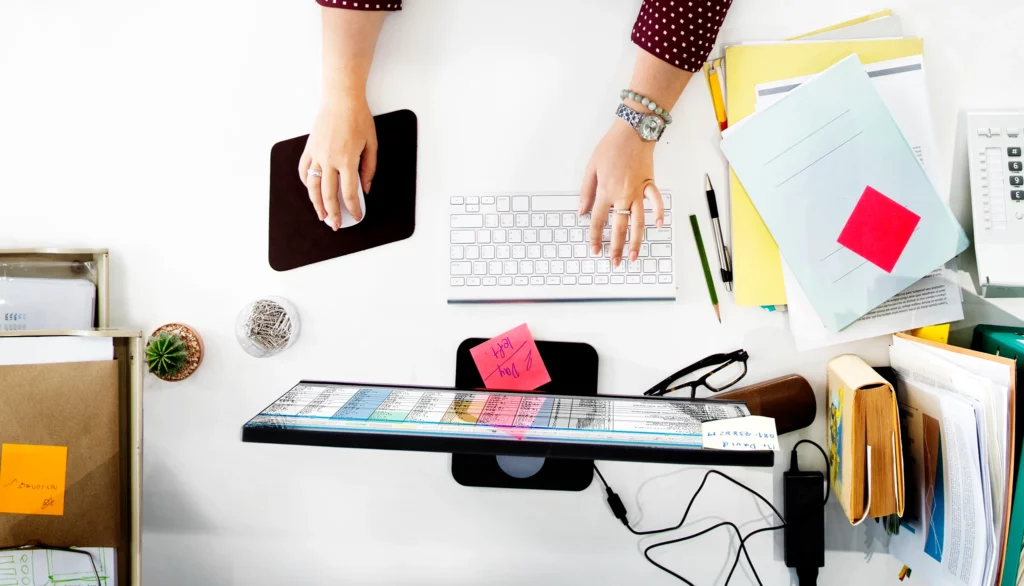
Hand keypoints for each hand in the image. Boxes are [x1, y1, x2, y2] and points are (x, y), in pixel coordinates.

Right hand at [298, 96, 376, 229]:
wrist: (341, 99)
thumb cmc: (358, 118)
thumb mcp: (372, 144)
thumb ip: (369, 168)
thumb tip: (365, 188)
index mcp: (347, 160)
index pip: (349, 193)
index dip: (354, 208)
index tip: (357, 216)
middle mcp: (329, 159)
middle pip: (329, 195)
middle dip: (333, 213)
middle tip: (336, 225)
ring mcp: (317, 154)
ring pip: (313, 186)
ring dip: (316, 204)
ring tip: (321, 215)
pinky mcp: (309, 148)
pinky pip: (304, 170)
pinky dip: (306, 182)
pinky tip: (311, 190)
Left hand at [579, 120, 664, 266]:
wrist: (632, 131)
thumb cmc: (610, 147)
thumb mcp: (591, 168)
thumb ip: (586, 192)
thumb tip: (582, 212)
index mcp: (605, 192)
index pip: (599, 222)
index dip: (596, 238)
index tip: (595, 250)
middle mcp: (622, 196)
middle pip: (619, 228)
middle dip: (616, 248)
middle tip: (615, 262)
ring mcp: (638, 192)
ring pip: (638, 222)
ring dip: (637, 241)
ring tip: (635, 256)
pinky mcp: (650, 184)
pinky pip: (656, 202)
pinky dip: (659, 213)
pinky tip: (660, 226)